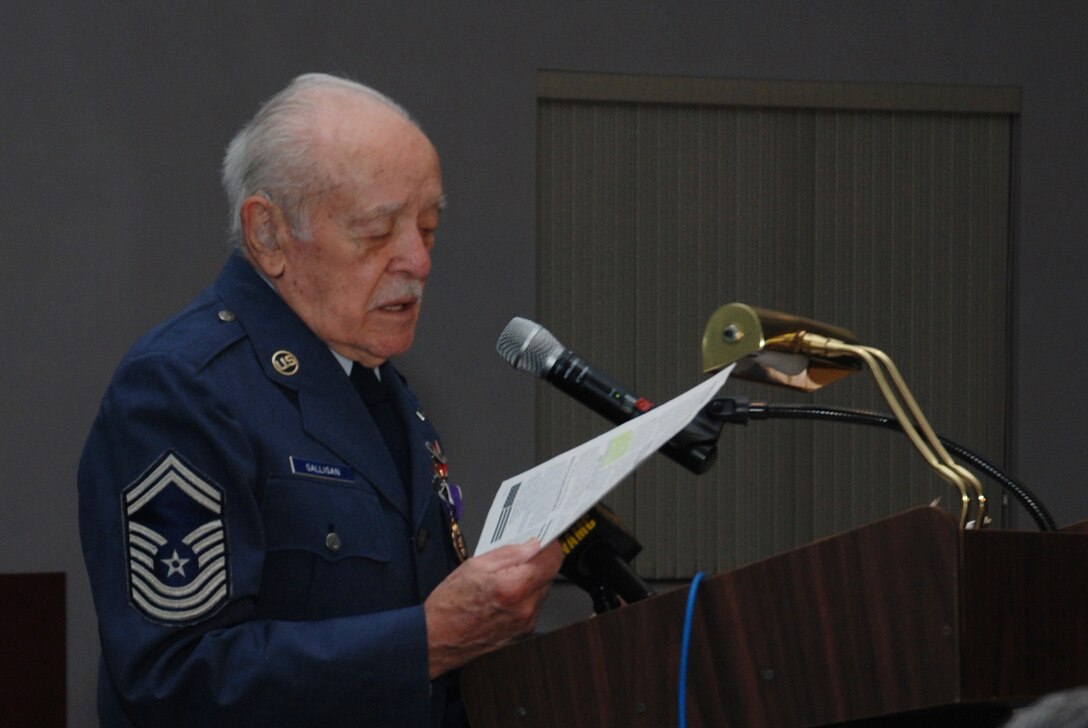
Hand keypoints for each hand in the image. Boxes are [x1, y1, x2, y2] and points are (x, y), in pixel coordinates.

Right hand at [424, 538, 563, 677]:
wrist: (437, 639)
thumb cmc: (449, 605)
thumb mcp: (475, 565)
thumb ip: (509, 553)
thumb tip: (532, 545)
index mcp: (514, 587)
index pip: (552, 560)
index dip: (549, 546)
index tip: (543, 539)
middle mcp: (525, 608)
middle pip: (549, 575)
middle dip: (536, 563)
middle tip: (515, 558)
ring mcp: (526, 623)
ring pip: (542, 590)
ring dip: (530, 580)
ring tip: (503, 579)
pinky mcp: (524, 632)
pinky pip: (534, 606)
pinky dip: (524, 597)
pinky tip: (503, 595)